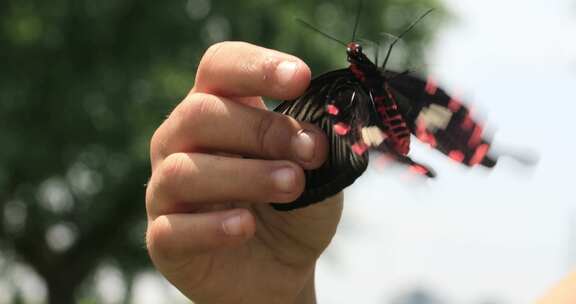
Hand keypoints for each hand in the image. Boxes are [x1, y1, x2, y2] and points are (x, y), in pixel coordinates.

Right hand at [145, 41, 342, 303]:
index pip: (220, 68)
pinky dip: (213, 227)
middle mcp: (181, 142)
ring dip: (245, 175)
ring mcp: (166, 191)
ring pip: (184, 170)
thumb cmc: (292, 210)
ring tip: (292, 185)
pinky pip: (173, 228)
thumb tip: (312, 134)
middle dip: (261, 129)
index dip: (256, 67)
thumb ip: (312, 150)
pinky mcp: (163, 239)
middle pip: (200, 113)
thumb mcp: (316, 174)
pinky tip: (246, 227)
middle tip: (309, 151)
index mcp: (218, 112)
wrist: (278, 271)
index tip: (301, 78)